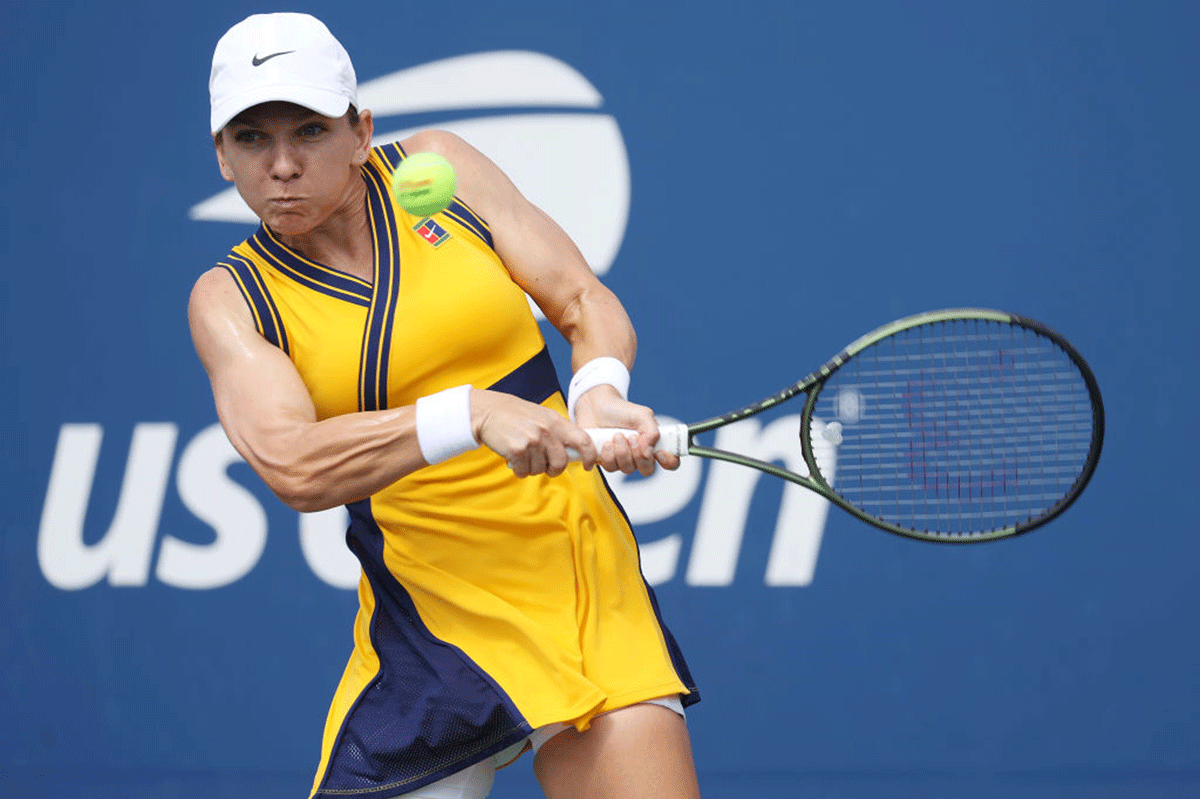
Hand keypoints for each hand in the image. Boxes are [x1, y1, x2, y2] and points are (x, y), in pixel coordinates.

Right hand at [470, 389, 596, 476]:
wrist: (488, 412)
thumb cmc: (516, 415)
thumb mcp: (542, 416)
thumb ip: (559, 431)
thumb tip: (575, 450)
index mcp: (556, 422)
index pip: (583, 440)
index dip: (590, 455)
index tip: (589, 465)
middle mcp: (547, 431)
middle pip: (561, 463)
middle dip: (554, 469)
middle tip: (545, 466)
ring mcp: (532, 441)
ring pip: (540, 470)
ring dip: (531, 468)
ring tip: (523, 455)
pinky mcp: (517, 450)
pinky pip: (524, 472)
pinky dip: (519, 470)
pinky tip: (514, 458)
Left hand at [572, 386, 680, 475]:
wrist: (595, 407)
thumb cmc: (620, 410)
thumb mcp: (642, 414)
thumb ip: (651, 431)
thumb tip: (648, 453)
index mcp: (653, 443)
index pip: (670, 461)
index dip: (669, 461)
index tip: (659, 452)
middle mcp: (640, 455)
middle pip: (647, 470)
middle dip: (638, 455)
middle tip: (631, 437)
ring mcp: (623, 460)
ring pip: (627, 469)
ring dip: (621, 452)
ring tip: (615, 436)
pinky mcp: (606, 462)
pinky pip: (609, 468)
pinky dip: (607, 454)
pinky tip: (604, 443)